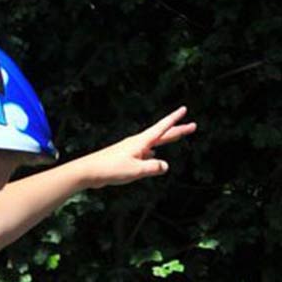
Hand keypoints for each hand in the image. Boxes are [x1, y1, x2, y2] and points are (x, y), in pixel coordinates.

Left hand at [81, 107, 196, 188]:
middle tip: (193, 126)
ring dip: (166, 140)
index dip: (174, 120)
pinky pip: (144, 154)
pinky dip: (153, 154)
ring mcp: (131, 150)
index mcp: (142, 142)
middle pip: (162, 135)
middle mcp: (138, 143)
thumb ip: (152, 168)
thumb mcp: (135, 170)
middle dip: (178, 130)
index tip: (184, 109)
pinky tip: (153, 156)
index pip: (162, 128)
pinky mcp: (125, 158)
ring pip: (154, 144)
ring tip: (177, 136)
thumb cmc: (111, 169)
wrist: (89, 171)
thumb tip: (165, 166)